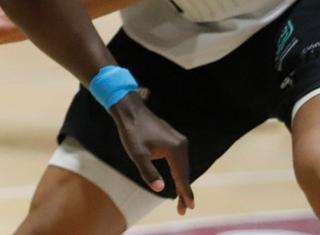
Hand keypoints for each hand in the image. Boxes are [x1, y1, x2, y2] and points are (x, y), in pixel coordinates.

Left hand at [109, 92, 193, 214]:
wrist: (130, 110)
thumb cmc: (132, 132)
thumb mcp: (137, 154)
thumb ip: (148, 172)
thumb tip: (159, 188)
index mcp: (175, 149)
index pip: (182, 176)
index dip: (185, 193)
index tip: (190, 207)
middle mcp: (181, 144)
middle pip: (185, 172)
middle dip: (184, 191)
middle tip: (183, 209)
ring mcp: (179, 140)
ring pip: (182, 166)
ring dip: (181, 181)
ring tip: (181, 200)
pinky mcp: (173, 138)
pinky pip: (179, 159)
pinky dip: (178, 171)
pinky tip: (177, 179)